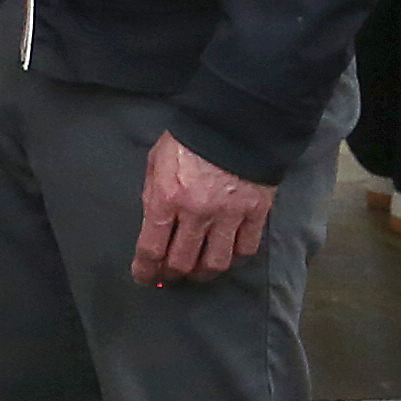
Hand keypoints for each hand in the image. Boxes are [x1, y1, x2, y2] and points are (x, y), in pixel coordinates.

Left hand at [133, 131, 277, 285]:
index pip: (152, 248)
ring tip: (197, 272)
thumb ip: (153, 195)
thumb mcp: (156, 162)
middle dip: (172, 275)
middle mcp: (197, 213)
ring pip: (217, 263)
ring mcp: (230, 215)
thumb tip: (153, 226)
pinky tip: (226, 254)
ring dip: (204, 273)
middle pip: (183, 262)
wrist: (233, 123)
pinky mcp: (256, 213)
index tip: (143, 277)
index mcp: (167, 198)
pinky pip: (247, 248)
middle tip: (169, 276)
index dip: (145, 269)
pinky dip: (236, 257)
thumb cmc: (188, 139)